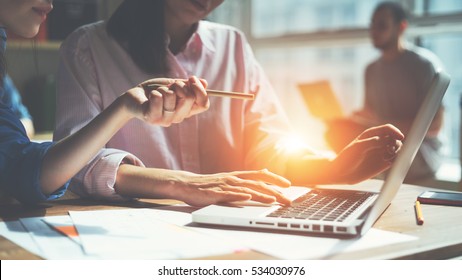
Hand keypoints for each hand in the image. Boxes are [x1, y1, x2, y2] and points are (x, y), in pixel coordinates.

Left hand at [120, 76, 209, 125]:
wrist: (133, 98)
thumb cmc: (154, 91)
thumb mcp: (173, 86)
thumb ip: (187, 85)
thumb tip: (204, 82)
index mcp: (186, 110)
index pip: (203, 104)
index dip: (200, 90)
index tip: (191, 79)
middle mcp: (178, 117)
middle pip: (189, 98)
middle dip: (179, 84)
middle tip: (170, 86)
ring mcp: (166, 120)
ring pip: (172, 96)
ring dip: (163, 88)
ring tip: (157, 92)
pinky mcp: (152, 119)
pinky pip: (158, 98)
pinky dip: (154, 92)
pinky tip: (150, 97)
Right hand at [165, 169, 291, 206]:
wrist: (186, 184)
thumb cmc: (208, 184)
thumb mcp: (229, 179)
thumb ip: (245, 178)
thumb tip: (264, 173)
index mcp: (236, 176)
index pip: (259, 175)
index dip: (275, 179)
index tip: (288, 185)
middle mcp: (232, 179)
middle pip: (257, 183)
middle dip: (274, 191)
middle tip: (287, 199)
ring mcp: (223, 186)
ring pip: (245, 189)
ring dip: (261, 194)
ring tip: (273, 200)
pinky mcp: (214, 194)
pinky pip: (227, 194)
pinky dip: (238, 195)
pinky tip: (246, 197)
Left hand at [328, 124, 403, 183]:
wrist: (342, 172)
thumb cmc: (347, 157)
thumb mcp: (358, 147)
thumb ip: (373, 142)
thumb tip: (389, 140)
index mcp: (371, 134)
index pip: (388, 129)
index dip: (395, 132)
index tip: (400, 137)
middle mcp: (378, 142)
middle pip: (395, 138)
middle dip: (396, 143)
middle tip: (389, 151)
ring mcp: (381, 152)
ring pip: (397, 148)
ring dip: (397, 152)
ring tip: (387, 158)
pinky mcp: (383, 163)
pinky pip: (395, 159)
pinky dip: (396, 160)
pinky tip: (388, 162)